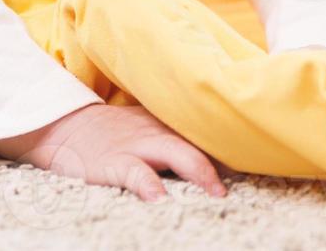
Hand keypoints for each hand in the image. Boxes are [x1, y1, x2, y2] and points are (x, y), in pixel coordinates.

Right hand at [0, 102, 225, 200]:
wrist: (65, 126)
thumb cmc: (112, 131)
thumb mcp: (148, 123)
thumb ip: (178, 132)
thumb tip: (219, 151)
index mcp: (169, 124)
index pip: (207, 132)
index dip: (233, 146)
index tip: (260, 158)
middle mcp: (160, 132)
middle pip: (199, 141)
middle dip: (225, 161)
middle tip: (247, 179)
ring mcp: (137, 147)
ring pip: (176, 154)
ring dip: (199, 172)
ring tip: (217, 194)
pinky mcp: (115, 163)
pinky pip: (136, 175)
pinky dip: (150, 187)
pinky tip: (161, 201)